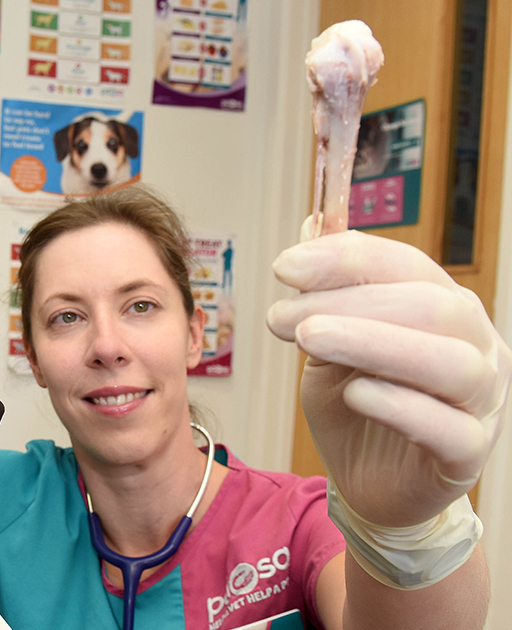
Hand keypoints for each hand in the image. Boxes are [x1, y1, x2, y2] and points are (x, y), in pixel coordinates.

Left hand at [267, 222, 509, 527]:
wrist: (369, 484)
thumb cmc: (356, 404)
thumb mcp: (328, 342)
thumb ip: (325, 291)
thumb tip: (311, 223)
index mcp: (444, 309)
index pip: (407, 267)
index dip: (347, 258)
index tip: (285, 265)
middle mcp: (474, 348)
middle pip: (432, 307)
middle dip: (350, 302)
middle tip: (282, 316)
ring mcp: (480, 402)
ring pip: (448, 362)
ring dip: (373, 342)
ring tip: (310, 339)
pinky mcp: (466, 455)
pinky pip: (448, 427)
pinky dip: (400, 405)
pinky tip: (355, 393)